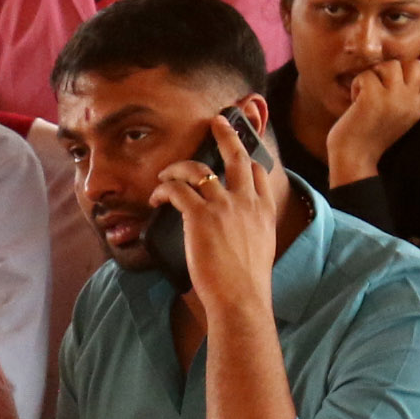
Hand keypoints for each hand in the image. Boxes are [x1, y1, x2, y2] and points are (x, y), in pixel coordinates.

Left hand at [154, 112, 289, 319]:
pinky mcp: (200, 217)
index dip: (246, 159)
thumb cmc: (249, 282)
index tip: (238, 154)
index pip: (257, 171)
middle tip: (216, 121)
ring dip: (179, 168)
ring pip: (199, 170)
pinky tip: (155, 198)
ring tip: (166, 173)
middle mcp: (246, 201)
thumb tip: (238, 234)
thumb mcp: (262, 248)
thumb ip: (252, 232)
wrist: (242, 297)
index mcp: (264, 209)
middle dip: (226, 134)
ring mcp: (224, 206)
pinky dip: (163, 190)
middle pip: (236, 156)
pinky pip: (177, 192)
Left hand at [321, 56, 419, 186]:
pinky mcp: (373, 98)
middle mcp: (410, 102)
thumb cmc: (371, 135)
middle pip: (414, 64)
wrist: (353, 158)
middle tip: (380, 81)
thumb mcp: (400, 116)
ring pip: (391, 65)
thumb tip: (412, 65)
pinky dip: (357, 84)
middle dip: (396, 66)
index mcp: (418, 108)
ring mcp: (393, 100)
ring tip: (366, 91)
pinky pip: (367, 75)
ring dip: (374, 74)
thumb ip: (408, 96)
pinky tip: (354, 100)